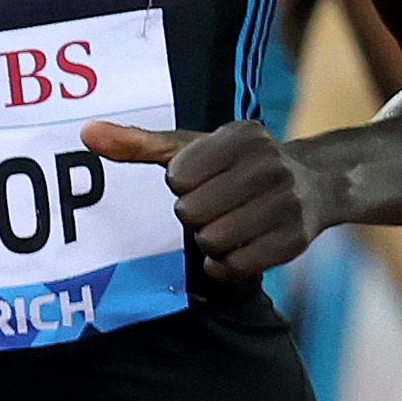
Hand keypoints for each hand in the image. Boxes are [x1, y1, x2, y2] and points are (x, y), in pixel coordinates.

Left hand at [84, 117, 320, 279]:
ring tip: (227, 224)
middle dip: (193, 215)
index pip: (178, 176)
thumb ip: (138, 143)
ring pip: (212, 241)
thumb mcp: (193, 147)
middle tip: (215, 205)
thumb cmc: (238, 165)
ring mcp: (286, 203)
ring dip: (209, 241)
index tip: (201, 179)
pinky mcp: (293, 240)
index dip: (181, 185)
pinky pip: (235, 267)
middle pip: (192, 213)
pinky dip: (224, 265)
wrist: (316, 184)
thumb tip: (85, 133)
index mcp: (241, 136)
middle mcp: (269, 165)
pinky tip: (235, 248)